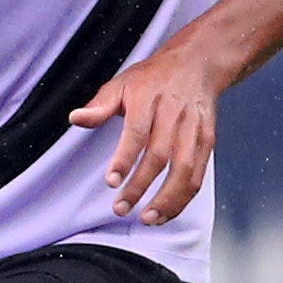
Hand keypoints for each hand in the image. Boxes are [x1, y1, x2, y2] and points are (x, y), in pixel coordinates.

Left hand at [71, 32, 226, 223]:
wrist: (197, 64)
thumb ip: (99, 105)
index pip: (137, 132)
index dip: (124, 159)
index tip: (111, 182)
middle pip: (160, 155)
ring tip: (147, 218)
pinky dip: (183, 197)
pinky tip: (166, 212)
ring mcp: (194, 128)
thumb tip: (75, 118)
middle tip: (121, 208)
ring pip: (185, 169)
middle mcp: (174, 113)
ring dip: (167, 198)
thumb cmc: (153, 78)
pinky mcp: (208, 141)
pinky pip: (198, 174)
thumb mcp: (121, 83)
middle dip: (141, 186)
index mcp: (149, 98)